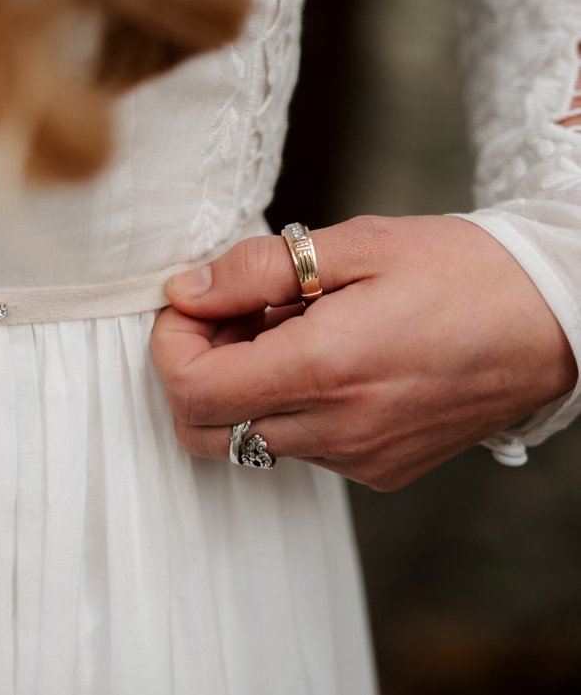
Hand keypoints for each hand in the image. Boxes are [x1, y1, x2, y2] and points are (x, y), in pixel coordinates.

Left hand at [150, 215, 577, 489]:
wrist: (558, 319)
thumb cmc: (462, 271)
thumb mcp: (355, 244)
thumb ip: (258, 269)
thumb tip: (187, 290)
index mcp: (325, 369)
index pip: (191, 390)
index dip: (172, 344)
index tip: (194, 302)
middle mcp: (337, 429)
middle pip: (202, 430)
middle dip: (194, 370)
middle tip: (231, 314)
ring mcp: (359, 458)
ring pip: (247, 441)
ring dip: (241, 387)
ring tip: (287, 326)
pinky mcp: (380, 469)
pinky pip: (299, 449)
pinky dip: (285, 407)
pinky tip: (322, 356)